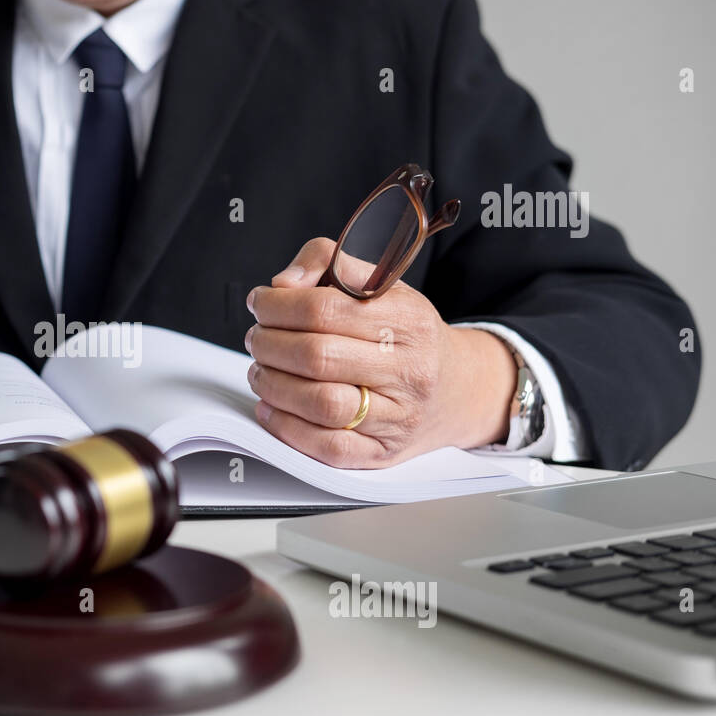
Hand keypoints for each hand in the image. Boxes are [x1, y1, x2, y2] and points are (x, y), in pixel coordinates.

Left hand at [245, 238, 514, 466]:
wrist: (458, 390)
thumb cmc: (406, 333)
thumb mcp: (381, 284)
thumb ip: (328, 263)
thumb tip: (282, 284)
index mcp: (408, 319)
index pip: (324, 308)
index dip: (278, 306)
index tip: (260, 303)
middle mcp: (408, 370)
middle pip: (317, 357)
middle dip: (269, 345)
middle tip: (256, 338)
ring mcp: (398, 416)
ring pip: (320, 404)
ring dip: (273, 386)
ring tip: (260, 371)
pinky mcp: (382, 453)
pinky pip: (327, 448)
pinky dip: (287, 428)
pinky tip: (270, 408)